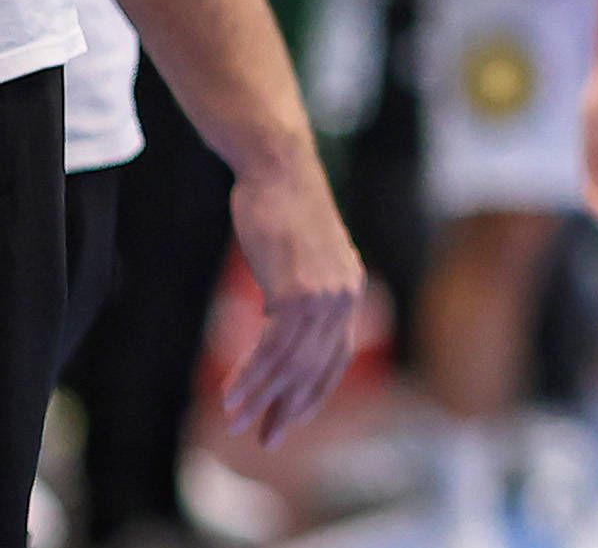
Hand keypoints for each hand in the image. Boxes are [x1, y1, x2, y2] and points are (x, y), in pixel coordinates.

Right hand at [220, 158, 364, 444]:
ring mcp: (324, 297)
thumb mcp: (302, 258)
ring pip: (291, 365)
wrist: (279, 173)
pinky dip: (251, 375)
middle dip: (287, 409)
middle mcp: (345, 299)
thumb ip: (302, 292)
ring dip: (261, 398)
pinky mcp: (298, 293)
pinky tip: (230, 395)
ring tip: (236, 423)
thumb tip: (282, 320)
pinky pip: (273, 348)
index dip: (312, 395)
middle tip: (264, 440)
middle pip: (316, 370)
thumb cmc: (283, 212)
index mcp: (350, 292)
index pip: (336, 359)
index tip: (288, 422)